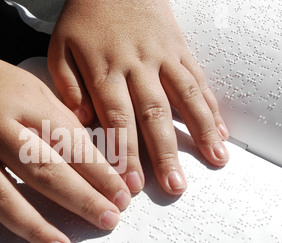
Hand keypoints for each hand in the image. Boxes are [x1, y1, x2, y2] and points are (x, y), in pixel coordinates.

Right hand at [0, 50, 131, 242]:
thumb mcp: (35, 90)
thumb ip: (63, 124)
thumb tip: (97, 164)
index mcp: (20, 102)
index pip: (67, 142)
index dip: (98, 172)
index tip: (122, 195)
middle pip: (37, 170)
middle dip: (78, 199)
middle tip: (107, 220)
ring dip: (30, 225)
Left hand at [48, 0, 229, 195]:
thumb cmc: (84, 17)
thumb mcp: (61, 47)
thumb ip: (66, 86)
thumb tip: (80, 122)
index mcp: (104, 70)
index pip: (117, 118)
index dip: (126, 153)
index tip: (132, 183)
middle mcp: (137, 66)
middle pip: (154, 115)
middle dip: (165, 153)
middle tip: (174, 186)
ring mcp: (163, 57)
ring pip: (185, 97)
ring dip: (201, 132)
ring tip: (215, 161)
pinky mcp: (180, 49)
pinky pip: (198, 79)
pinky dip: (211, 106)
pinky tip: (221, 130)